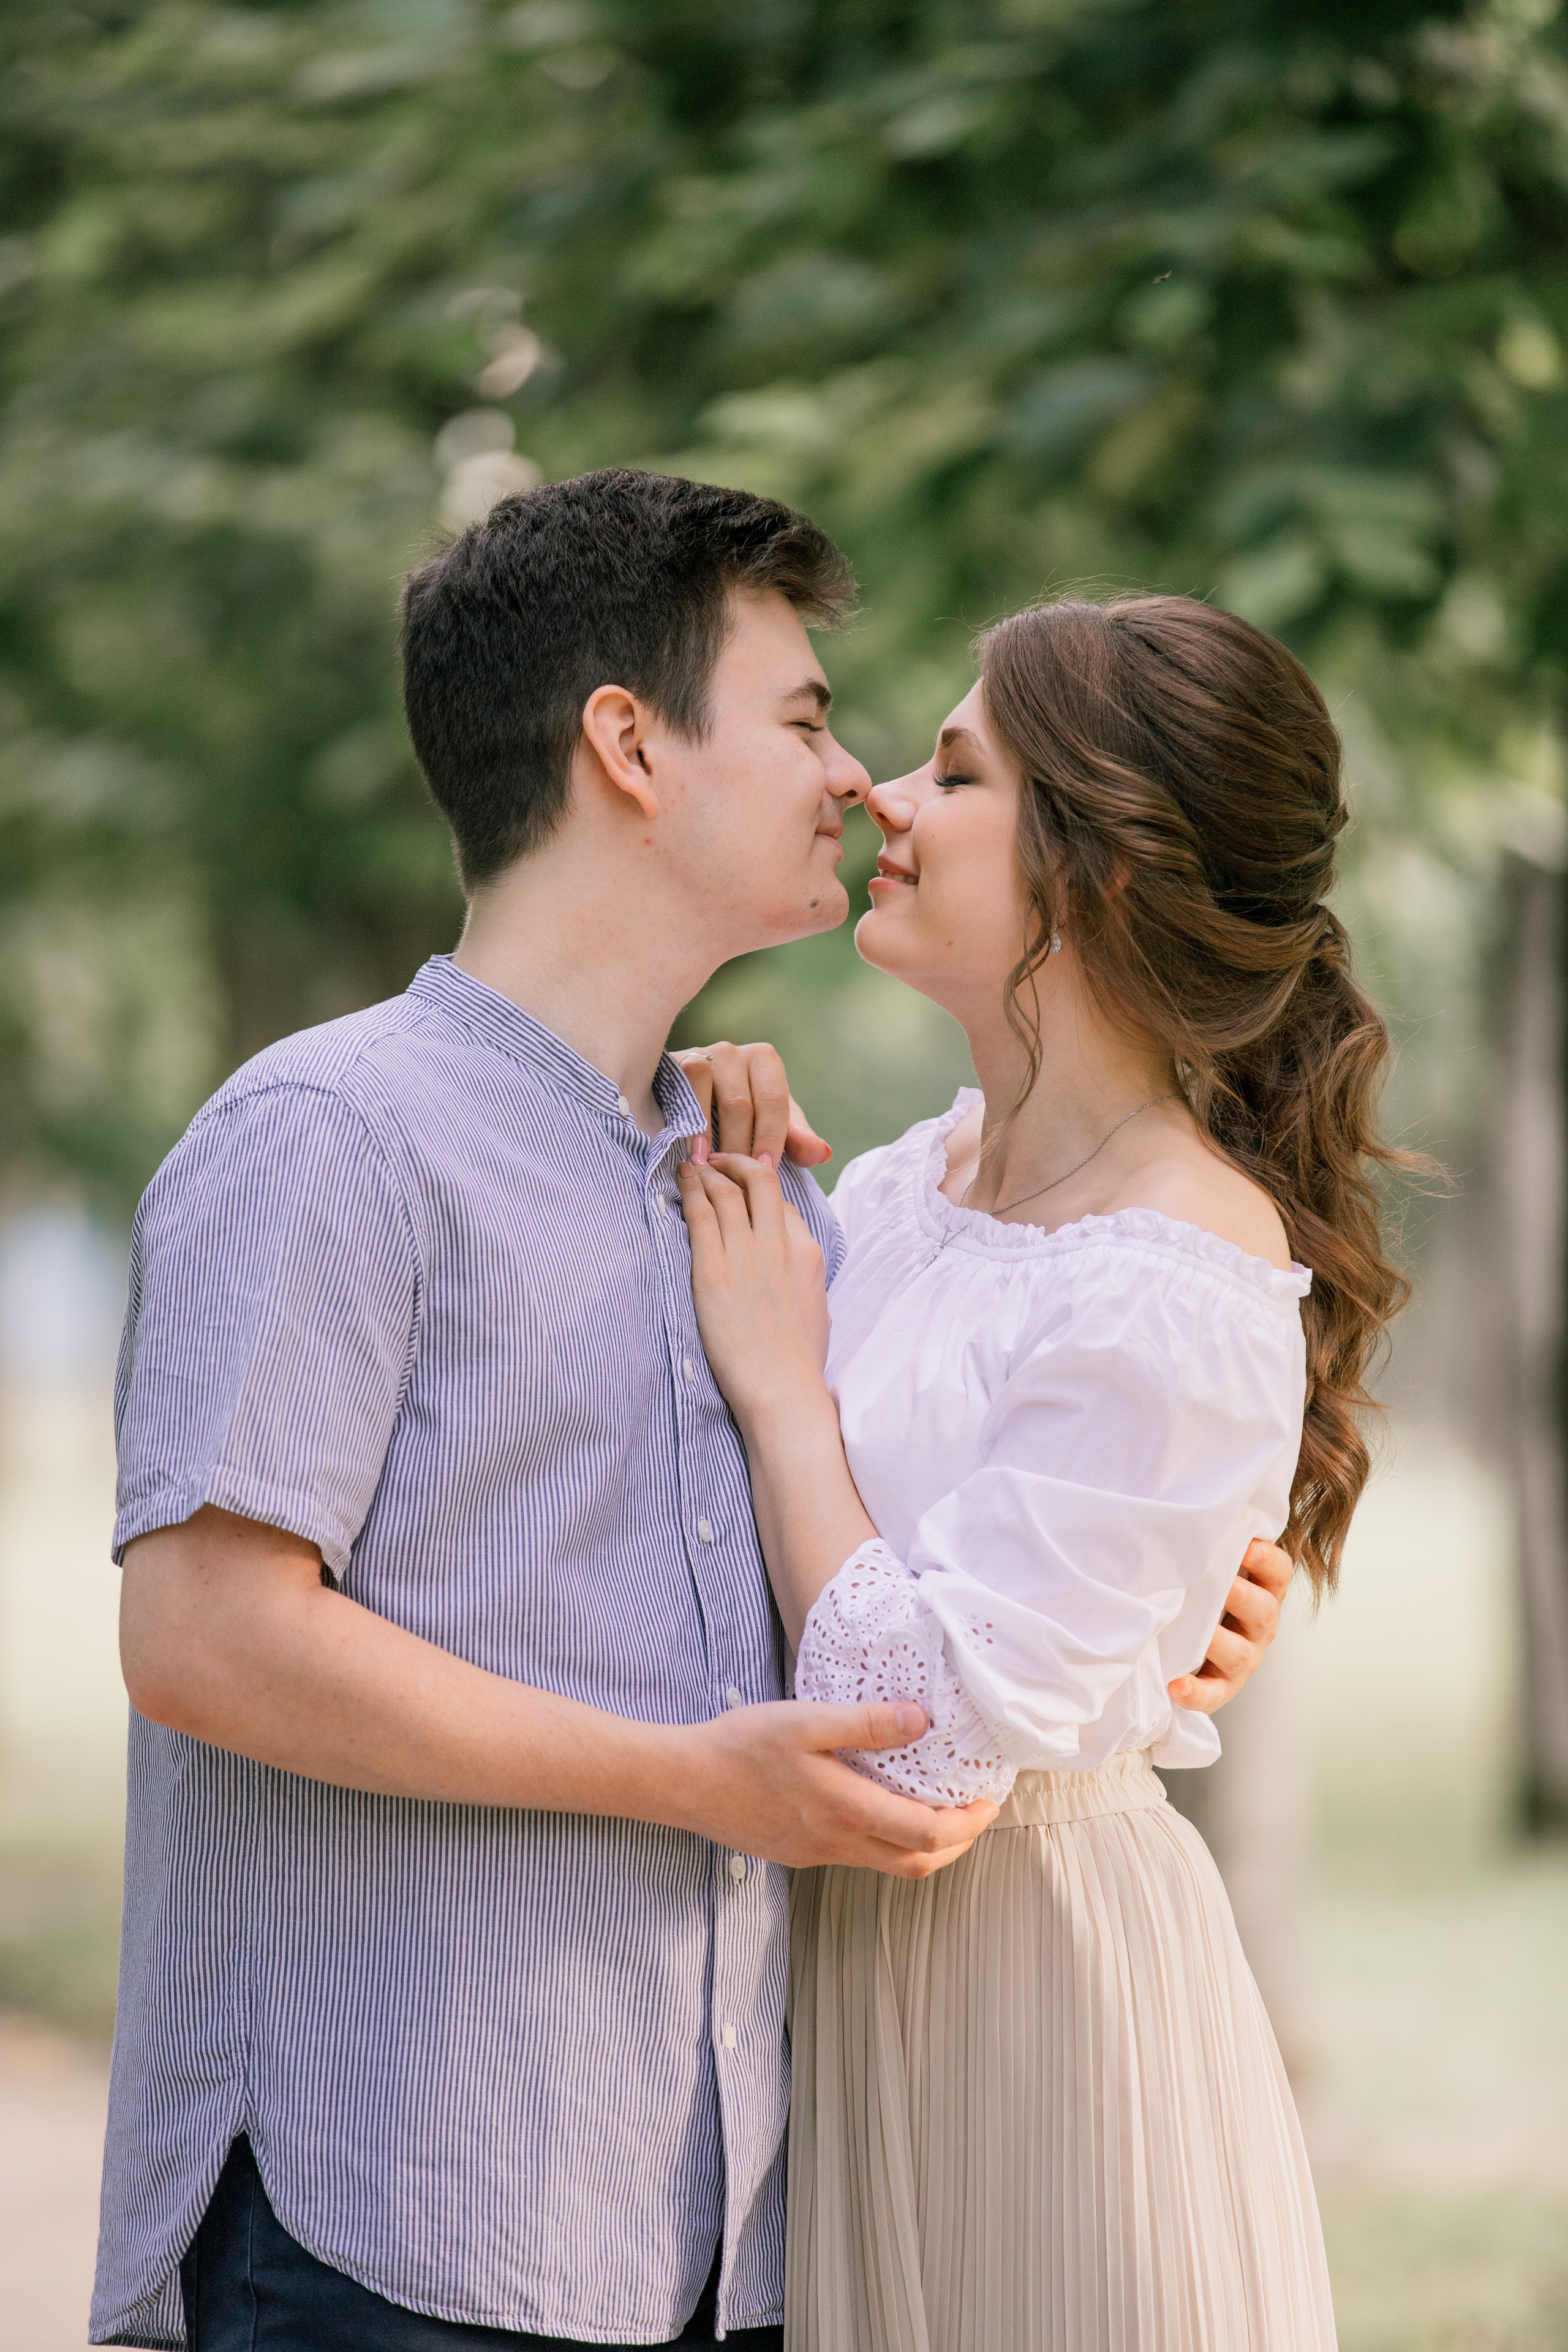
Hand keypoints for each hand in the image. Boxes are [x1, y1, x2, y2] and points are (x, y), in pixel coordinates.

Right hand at [673, 1040, 831, 1166]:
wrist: (685, 1104)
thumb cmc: (737, 1117)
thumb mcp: (769, 1126)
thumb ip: (796, 1140)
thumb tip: (822, 1154)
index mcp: (764, 1062)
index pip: (774, 1100)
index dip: (771, 1138)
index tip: (766, 1170)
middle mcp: (734, 1052)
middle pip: (740, 1102)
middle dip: (739, 1145)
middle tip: (736, 1180)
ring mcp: (702, 1054)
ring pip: (709, 1090)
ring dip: (710, 1134)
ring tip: (710, 1167)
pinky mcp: (674, 1062)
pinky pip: (684, 1085)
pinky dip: (688, 1121)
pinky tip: (690, 1151)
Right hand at [673, 1697, 997, 1874]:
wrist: (686, 1781)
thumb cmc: (742, 1746)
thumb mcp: (806, 1721)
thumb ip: (867, 1723)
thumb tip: (922, 1720)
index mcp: (845, 1810)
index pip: (928, 1835)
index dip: (968, 1823)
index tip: (987, 1800)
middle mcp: (837, 1842)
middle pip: (917, 1863)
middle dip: (958, 1843)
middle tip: (976, 1813)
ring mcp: (818, 1853)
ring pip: (889, 1864)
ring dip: (926, 1846)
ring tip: (941, 1812)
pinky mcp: (800, 1853)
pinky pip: (859, 1857)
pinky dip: (889, 1841)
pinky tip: (884, 1810)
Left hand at [676, 1151, 829, 1419]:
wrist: (782, 1390)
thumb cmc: (796, 1359)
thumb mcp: (813, 1305)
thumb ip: (800, 1273)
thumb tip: (787, 1260)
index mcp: (807, 1253)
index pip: (783, 1204)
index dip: (759, 1189)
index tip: (742, 1185)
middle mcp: (780, 1245)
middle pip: (760, 1179)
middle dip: (736, 1161)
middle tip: (717, 1159)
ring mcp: (747, 1255)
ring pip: (726, 1189)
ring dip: (707, 1171)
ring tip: (692, 1165)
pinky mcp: (714, 1271)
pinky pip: (701, 1214)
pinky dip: (689, 1191)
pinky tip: (679, 1183)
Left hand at [1168, 1537, 1290, 1714]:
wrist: (1186, 1637)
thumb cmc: (1199, 1586)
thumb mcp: (1213, 1564)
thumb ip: (1210, 1543)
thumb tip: (1181, 1502)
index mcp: (1263, 1589)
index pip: (1278, 1571)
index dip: (1266, 1558)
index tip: (1247, 1545)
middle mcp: (1259, 1624)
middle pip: (1264, 1611)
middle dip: (1243, 1597)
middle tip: (1222, 1585)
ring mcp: (1243, 1657)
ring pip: (1241, 1654)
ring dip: (1220, 1643)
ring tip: (1200, 1636)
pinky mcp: (1221, 1687)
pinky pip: (1212, 1694)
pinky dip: (1196, 1693)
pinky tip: (1177, 1686)